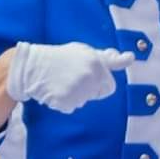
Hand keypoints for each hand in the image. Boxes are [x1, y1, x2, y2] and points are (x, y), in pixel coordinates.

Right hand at [4, 40, 130, 113]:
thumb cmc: (58, 58)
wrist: (31, 67)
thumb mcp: (81, 51)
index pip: (110, 82)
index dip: (112, 76)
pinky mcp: (67, 102)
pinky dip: (64, 102)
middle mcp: (90, 77)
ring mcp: (79, 90)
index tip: (128, 59)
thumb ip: (104, 57)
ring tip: (63, 81)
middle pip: (101, 93)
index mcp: (95, 63)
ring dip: (77, 95)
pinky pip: (71, 107)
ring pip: (85, 101)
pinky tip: (56, 90)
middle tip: (76, 78)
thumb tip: (126, 57)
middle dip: (93, 89)